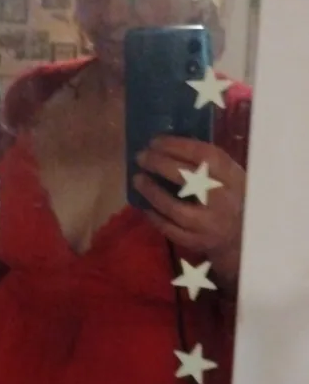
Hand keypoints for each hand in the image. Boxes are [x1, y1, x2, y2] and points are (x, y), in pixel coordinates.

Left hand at [133, 136, 245, 287]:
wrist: (244, 238)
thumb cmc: (233, 199)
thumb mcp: (230, 177)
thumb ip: (208, 164)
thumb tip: (169, 144)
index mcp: (234, 178)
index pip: (206, 156)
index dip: (177, 146)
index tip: (156, 141)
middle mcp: (223, 201)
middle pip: (188, 179)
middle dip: (160, 164)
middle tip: (141, 156)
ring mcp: (209, 225)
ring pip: (174, 208)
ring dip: (152, 192)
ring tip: (137, 178)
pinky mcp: (196, 242)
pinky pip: (169, 229)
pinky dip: (154, 216)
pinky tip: (145, 205)